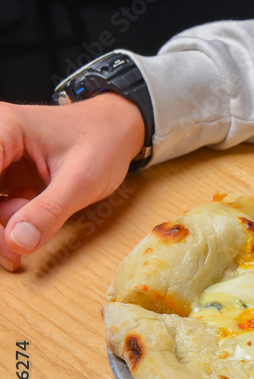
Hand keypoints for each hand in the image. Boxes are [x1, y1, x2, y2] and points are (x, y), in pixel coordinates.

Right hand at [0, 93, 144, 270]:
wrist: (117, 131)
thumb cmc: (103, 144)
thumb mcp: (82, 181)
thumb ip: (49, 212)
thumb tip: (16, 243)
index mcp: (2, 128)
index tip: (4, 244)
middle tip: (13, 250)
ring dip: (1, 221)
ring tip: (32, 210)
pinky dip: (5, 217)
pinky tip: (29, 207)